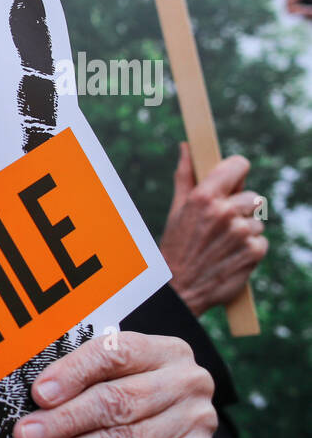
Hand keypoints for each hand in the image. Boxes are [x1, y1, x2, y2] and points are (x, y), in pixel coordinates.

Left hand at [13, 332, 216, 437]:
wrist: (172, 436)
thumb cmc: (128, 396)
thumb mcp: (109, 376)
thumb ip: (78, 379)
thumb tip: (35, 400)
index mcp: (163, 351)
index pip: (115, 354)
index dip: (73, 373)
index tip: (39, 394)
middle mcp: (186, 384)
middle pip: (117, 403)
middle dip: (63, 423)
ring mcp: (194, 426)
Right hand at [159, 142, 266, 315]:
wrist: (179, 290)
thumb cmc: (176, 247)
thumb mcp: (177, 210)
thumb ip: (186, 176)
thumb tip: (187, 146)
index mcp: (203, 197)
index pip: (238, 165)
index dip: (237, 173)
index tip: (233, 181)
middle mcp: (224, 212)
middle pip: (252, 196)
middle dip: (239, 209)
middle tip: (220, 226)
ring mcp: (241, 232)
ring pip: (257, 220)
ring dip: (244, 231)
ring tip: (222, 245)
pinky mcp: (254, 251)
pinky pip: (261, 240)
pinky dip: (249, 249)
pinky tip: (230, 257)